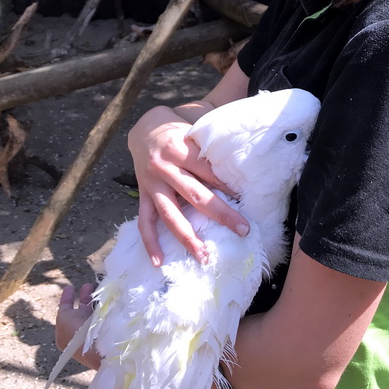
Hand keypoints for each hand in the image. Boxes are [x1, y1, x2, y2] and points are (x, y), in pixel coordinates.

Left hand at [55, 283, 100, 369]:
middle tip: (88, 285)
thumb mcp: (63, 318)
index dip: (67, 299)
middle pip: (81, 311)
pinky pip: (104, 312)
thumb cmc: (76, 333)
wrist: (96, 348)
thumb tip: (71, 305)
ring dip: (94, 298)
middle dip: (84, 297)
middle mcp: (80, 334)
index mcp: (66, 335)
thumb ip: (65, 309)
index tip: (70, 287)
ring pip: (94, 311)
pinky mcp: (108, 329)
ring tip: (97, 285)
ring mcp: (94, 332)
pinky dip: (104, 302)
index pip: (66, 313)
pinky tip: (106, 294)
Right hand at [128, 106, 248, 265]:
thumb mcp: (194, 130)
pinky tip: (160, 261)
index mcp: (180, 149)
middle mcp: (165, 168)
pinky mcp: (142, 195)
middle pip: (195, 195)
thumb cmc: (179, 130)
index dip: (228, 186)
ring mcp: (152, 184)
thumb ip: (211, 146)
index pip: (208, 171)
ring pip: (170, 214)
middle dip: (221, 214)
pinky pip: (145, 222)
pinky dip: (150, 243)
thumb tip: (242, 164)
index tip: (246, 201)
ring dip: (187, 237)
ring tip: (203, 256)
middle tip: (242, 230)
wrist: (144, 127)